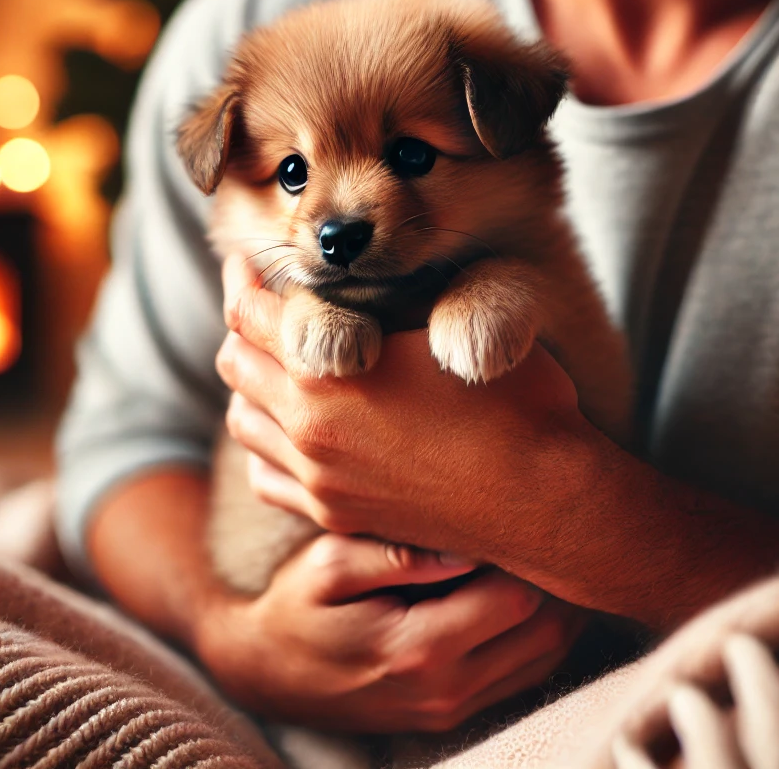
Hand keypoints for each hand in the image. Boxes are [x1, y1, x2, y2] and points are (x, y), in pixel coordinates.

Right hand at [194, 531, 588, 732]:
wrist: (268, 674)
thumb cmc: (297, 606)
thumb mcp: (326, 565)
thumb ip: (393, 554)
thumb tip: (460, 544)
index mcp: (418, 648)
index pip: (516, 598)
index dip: (533, 551)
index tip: (530, 504)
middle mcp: (447, 689)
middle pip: (547, 631)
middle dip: (560, 577)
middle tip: (556, 519)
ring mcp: (454, 708)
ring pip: (546, 656)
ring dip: (561, 606)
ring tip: (552, 548)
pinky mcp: (455, 712)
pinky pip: (526, 675)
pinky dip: (543, 633)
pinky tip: (535, 588)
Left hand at [217, 251, 731, 627]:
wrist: (544, 496)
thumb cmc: (511, 398)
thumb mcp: (449, 321)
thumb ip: (382, 298)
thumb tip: (343, 279)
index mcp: (325, 372)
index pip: (249, 313)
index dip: (245, 279)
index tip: (249, 263)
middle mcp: (305, 429)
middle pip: (234, 362)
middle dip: (243, 325)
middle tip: (263, 304)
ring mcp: (317, 479)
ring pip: (242, 419)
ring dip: (250, 383)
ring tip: (278, 361)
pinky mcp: (335, 515)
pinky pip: (266, 475)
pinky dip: (264, 442)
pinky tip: (289, 427)